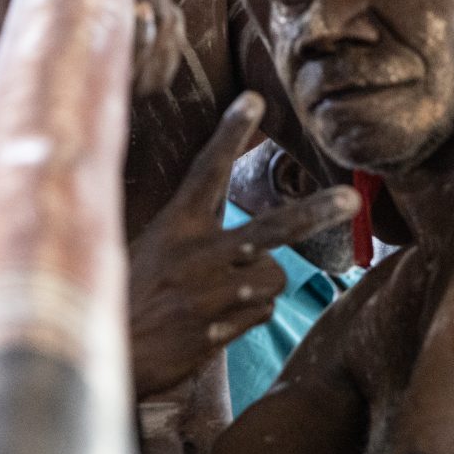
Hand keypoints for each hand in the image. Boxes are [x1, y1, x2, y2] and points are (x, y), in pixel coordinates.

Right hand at [129, 92, 357, 398]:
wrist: (102, 353)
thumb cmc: (123, 295)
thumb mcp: (143, 247)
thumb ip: (186, 232)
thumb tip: (238, 234)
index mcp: (174, 225)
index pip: (207, 169)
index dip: (230, 133)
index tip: (255, 100)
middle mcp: (197, 254)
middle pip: (273, 228)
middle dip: (316, 212)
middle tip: (351, 199)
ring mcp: (211, 293)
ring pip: (273, 278)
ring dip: (258, 286)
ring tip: (220, 295)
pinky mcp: (218, 329)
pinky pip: (259, 313)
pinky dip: (245, 316)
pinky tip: (212, 323)